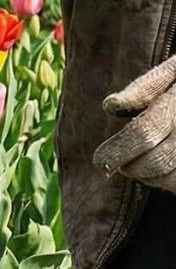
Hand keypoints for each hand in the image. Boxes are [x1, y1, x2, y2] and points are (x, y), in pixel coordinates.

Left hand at [93, 55, 175, 190]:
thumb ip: (147, 85)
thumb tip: (111, 106)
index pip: (146, 131)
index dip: (119, 150)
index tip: (100, 161)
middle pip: (157, 161)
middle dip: (133, 168)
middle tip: (119, 165)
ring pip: (172, 177)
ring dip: (152, 178)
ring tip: (142, 168)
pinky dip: (171, 182)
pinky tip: (165, 172)